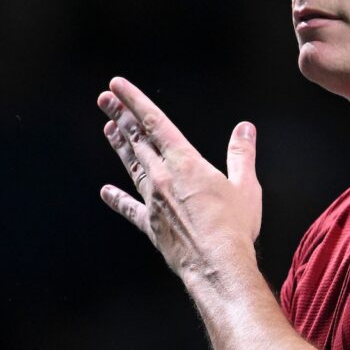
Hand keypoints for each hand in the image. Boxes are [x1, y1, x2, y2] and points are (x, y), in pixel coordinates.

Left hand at [98, 77, 261, 281]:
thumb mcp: (245, 185)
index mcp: (184, 162)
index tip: (116, 85)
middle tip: (104, 98)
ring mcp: (152, 201)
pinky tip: (105, 192)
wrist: (216, 265)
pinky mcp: (150, 225)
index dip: (134, 100)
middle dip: (121, 116)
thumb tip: (245, 128)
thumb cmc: (234, 226)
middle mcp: (162, 177)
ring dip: (120, 146)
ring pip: (132, 166)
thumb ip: (241, 154)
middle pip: (137, 139)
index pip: (154, 121)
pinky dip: (118, 199)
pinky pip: (129, 208)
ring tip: (109, 129)